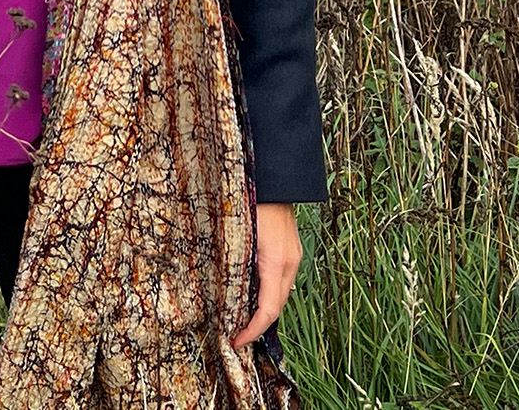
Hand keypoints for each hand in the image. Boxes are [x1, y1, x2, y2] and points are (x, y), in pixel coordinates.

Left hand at [232, 203, 301, 348]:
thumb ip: (235, 265)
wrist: (273, 177)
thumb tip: (224, 292)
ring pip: (281, 293)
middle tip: (237, 335)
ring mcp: (294, 255)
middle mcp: (290, 262)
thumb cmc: (249, 201)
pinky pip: (283, 280)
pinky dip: (269, 293)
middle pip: (277, 306)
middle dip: (258, 325)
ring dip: (264, 310)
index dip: (252, 331)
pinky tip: (254, 293)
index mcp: (275, 262)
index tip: (236, 341)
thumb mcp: (237, 236)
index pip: (268, 310)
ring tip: (242, 318)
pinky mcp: (292, 249)